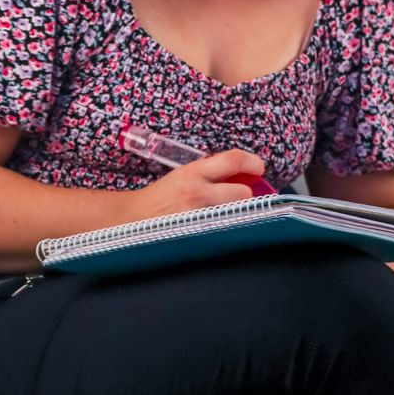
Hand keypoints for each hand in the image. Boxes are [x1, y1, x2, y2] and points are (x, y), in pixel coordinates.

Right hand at [133, 148, 265, 220]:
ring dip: (239, 211)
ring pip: (237, 213)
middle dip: (248, 193)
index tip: (258, 168)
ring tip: (228, 211)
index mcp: (194, 172)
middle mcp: (197, 192)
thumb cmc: (163, 195)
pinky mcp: (197, 234)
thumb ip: (211, 172)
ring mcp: (198, 216)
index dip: (253, 162)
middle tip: (242, 194)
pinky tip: (219, 225)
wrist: (134, 217)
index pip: (233, 160)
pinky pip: (225, 229)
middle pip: (243, 191)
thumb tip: (243, 174)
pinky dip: (228, 225)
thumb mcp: (185, 175)